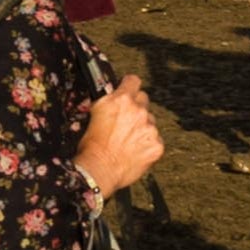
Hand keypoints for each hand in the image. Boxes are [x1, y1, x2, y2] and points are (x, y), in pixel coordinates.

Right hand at [75, 77, 163, 197]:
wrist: (100, 169)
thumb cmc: (92, 144)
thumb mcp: (94, 113)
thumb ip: (108, 101)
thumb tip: (113, 95)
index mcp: (121, 99)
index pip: (134, 80)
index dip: (129, 85)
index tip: (128, 90)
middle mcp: (138, 110)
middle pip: (143, 99)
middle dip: (136, 107)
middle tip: (125, 121)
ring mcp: (150, 128)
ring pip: (150, 121)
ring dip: (142, 127)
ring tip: (128, 140)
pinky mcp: (157, 145)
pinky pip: (155, 139)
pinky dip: (147, 144)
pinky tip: (135, 150)